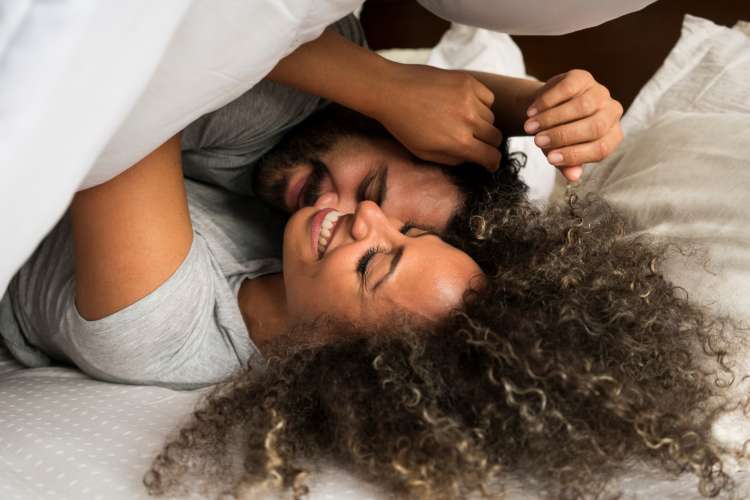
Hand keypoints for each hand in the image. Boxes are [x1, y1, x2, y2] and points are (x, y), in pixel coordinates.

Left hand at [375, 65, 502, 170]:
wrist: (391, 90)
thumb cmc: (404, 125)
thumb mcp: (424, 153)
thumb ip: (452, 159)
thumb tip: (471, 158)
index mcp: (459, 142)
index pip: (491, 157)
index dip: (492, 163)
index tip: (489, 163)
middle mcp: (468, 120)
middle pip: (495, 137)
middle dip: (487, 143)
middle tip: (475, 141)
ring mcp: (470, 98)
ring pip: (491, 117)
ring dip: (482, 122)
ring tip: (462, 120)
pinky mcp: (468, 81)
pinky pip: (488, 97)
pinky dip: (481, 103)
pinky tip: (465, 104)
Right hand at [524, 70, 623, 180]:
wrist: (547, 109)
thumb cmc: (558, 135)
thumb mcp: (562, 153)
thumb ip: (568, 165)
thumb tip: (573, 177)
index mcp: (612, 136)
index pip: (601, 148)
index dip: (575, 155)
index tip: (550, 159)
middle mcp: (612, 113)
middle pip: (594, 127)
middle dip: (562, 136)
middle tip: (537, 141)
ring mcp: (599, 92)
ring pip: (581, 107)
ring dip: (551, 119)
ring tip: (529, 128)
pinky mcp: (583, 77)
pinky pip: (567, 89)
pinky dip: (547, 102)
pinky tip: (532, 111)